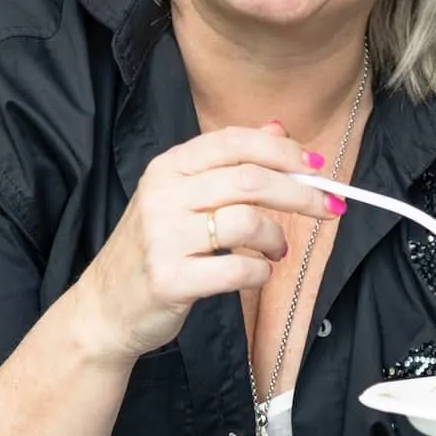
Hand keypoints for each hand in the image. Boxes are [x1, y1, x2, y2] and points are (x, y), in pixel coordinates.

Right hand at [77, 123, 343, 359]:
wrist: (106, 306)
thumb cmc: (155, 247)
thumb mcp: (182, 195)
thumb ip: (228, 162)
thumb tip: (278, 129)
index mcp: (168, 167)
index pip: (234, 142)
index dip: (283, 152)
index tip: (317, 168)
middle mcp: (162, 195)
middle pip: (250, 180)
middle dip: (301, 193)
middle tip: (329, 207)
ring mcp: (163, 237)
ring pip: (248, 222)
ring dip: (277, 238)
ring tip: (276, 250)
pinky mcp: (170, 279)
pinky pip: (238, 269)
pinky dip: (261, 272)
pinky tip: (257, 273)